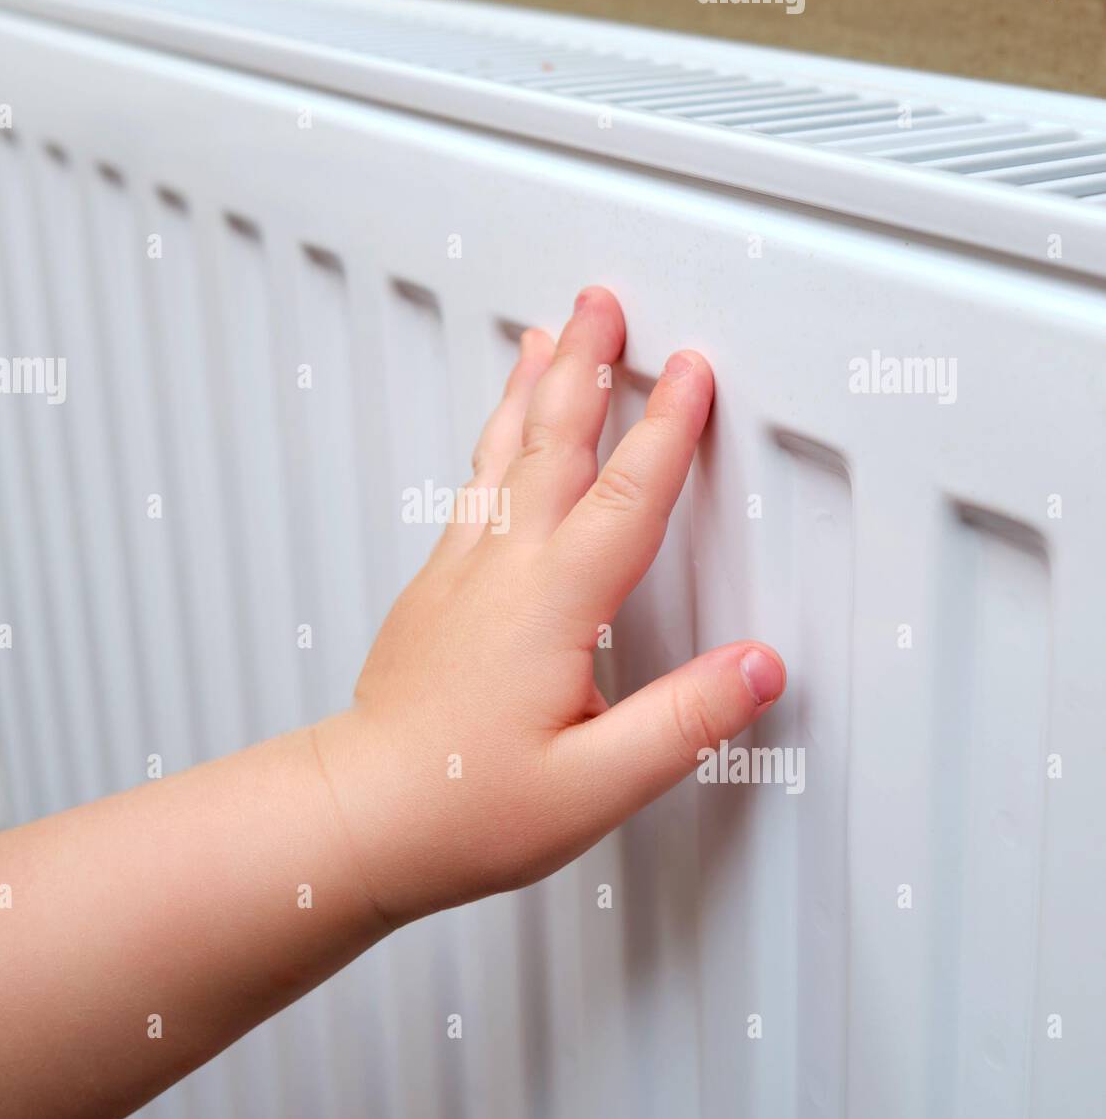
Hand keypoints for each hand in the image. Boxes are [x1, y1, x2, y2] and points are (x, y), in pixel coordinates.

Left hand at [315, 286, 785, 926]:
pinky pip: (473, 486)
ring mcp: (459, 573)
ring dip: (531, 387)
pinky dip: (493, 438)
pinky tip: (497, 435)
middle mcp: (501, 571)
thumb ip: (684, 723)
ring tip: (546, 336)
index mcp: (551, 606)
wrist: (359, 816)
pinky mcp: (435, 589)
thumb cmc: (463, 806)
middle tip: (602, 302)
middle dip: (586, 365)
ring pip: (501, 453)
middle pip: (553, 442)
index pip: (627, 497)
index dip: (666, 428)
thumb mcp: (597, 786)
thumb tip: (759, 669)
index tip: (691, 371)